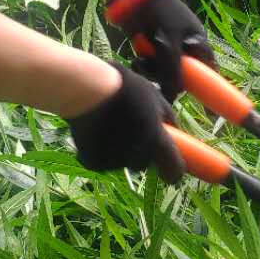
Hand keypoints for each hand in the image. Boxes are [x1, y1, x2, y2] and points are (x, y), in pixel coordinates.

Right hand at [66, 64, 183, 181]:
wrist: (84, 89)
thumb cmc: (123, 87)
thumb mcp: (153, 95)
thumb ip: (167, 116)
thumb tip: (174, 129)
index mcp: (156, 140)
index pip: (174, 170)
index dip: (174, 172)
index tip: (170, 172)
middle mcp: (137, 155)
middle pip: (144, 162)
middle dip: (141, 151)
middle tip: (130, 128)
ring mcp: (114, 161)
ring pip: (122, 162)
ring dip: (120, 150)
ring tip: (109, 124)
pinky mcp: (94, 162)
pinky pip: (102, 161)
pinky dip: (100, 152)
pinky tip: (95, 132)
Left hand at [106, 0, 214, 103]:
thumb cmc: (157, 14)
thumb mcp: (168, 43)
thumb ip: (172, 71)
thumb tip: (175, 96)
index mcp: (197, 41)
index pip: (208, 71)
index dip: (209, 91)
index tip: (210, 114)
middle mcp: (185, 46)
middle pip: (183, 75)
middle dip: (169, 77)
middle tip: (160, 78)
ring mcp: (167, 48)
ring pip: (164, 73)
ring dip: (153, 71)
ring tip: (143, 59)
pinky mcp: (150, 49)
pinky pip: (151, 66)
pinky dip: (144, 65)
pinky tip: (138, 57)